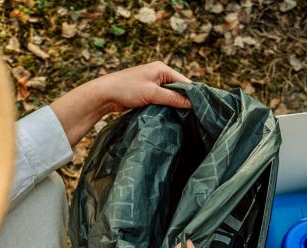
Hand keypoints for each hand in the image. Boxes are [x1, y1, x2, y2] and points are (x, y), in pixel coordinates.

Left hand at [50, 62, 191, 145]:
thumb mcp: (153, 94)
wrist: (105, 94)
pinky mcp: (148, 93)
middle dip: (184, 101)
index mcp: (162, 69)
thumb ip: (173, 98)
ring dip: (175, 106)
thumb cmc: (127, 89)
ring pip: (170, 96)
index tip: (201, 109)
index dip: (192, 95)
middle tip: (193, 117)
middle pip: (178, 89)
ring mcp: (153, 84)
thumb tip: (192, 104)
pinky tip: (171, 117)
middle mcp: (159, 74)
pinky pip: (162, 100)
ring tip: (184, 118)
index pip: (184, 82)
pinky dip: (167, 107)